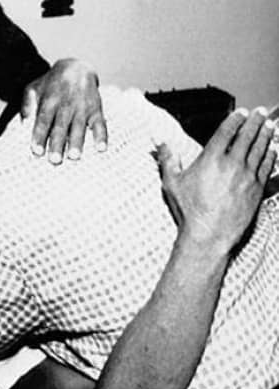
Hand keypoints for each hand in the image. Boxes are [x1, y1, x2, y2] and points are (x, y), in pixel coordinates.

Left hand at [20, 58, 106, 163]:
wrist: (77, 67)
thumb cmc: (51, 84)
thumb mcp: (33, 89)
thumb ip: (27, 106)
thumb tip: (22, 126)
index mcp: (49, 100)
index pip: (43, 120)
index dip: (40, 135)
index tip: (36, 151)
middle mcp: (66, 104)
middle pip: (61, 126)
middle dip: (58, 143)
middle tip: (54, 160)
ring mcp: (82, 107)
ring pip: (79, 126)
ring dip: (77, 142)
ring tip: (74, 156)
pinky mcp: (96, 109)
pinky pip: (100, 123)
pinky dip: (102, 136)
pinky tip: (101, 148)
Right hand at [157, 107, 276, 250]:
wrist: (208, 234)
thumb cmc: (189, 210)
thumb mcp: (171, 183)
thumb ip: (168, 160)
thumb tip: (163, 145)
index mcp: (210, 159)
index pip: (227, 132)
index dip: (235, 119)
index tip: (242, 112)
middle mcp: (231, 164)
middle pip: (247, 136)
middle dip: (255, 122)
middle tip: (261, 112)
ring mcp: (247, 176)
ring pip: (260, 149)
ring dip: (266, 134)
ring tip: (270, 125)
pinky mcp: (257, 189)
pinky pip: (267, 166)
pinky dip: (271, 155)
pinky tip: (273, 149)